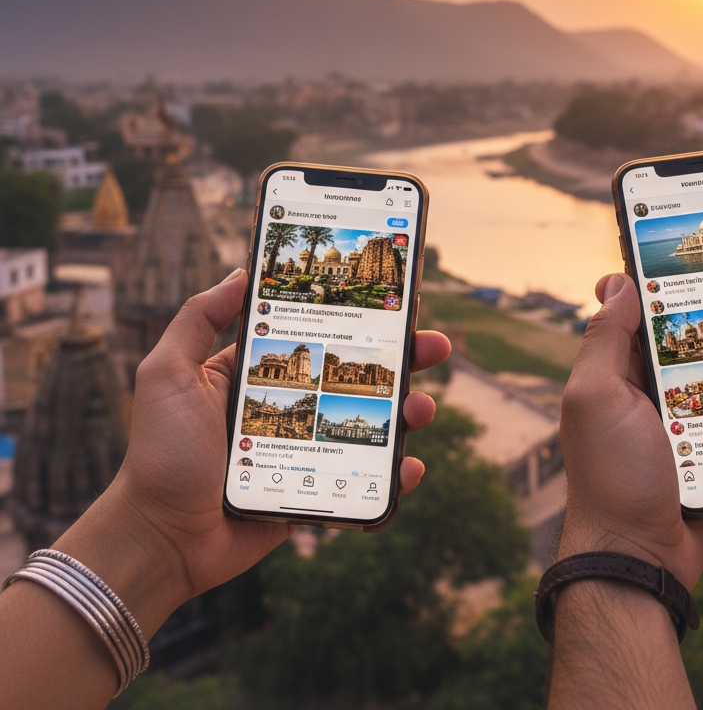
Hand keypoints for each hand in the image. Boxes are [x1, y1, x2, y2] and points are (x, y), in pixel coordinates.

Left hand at [57, 269, 450, 636]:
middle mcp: (291, 406)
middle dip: (403, 359)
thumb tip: (242, 273)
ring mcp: (308, 449)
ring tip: (423, 408)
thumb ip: (198, 320)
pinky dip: (394, 475)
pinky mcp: (316, 491)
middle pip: (358, 376)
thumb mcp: (168, 374)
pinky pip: (365, 479)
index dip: (360, 320)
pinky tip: (410, 467)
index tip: (395, 303)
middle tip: (434, 345)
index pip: (321, 336)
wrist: (160, 538)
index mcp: (261, 374)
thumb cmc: (160, 454)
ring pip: (371, 423)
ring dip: (408, 411)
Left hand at [558, 273, 702, 588]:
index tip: (690, 256)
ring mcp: (672, 423)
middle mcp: (638, 394)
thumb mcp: (598, 397)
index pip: (633, 315)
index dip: (656, 286)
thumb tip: (616, 282)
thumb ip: (605, 341)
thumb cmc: (613, 476)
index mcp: (609, 374)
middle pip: (678, 343)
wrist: (640, 556)